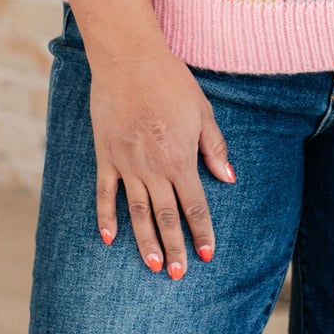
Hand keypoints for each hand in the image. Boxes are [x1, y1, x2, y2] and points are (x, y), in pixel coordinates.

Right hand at [89, 41, 235, 275]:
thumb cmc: (170, 82)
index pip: (194, 206)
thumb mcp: (202, 112)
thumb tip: (229, 179)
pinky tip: (110, 239)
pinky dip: (106, 217)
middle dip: (174, 247)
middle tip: (178, 274)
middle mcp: (153, 168)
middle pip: (165, 217)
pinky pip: (105, 193)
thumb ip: (214, 148)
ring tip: (152, 265)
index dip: (201, 233)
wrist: (128, 59)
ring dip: (144, 241)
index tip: (206, 255)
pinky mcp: (106, 156)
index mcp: (180, 159)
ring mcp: (126, 164)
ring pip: (136, 212)